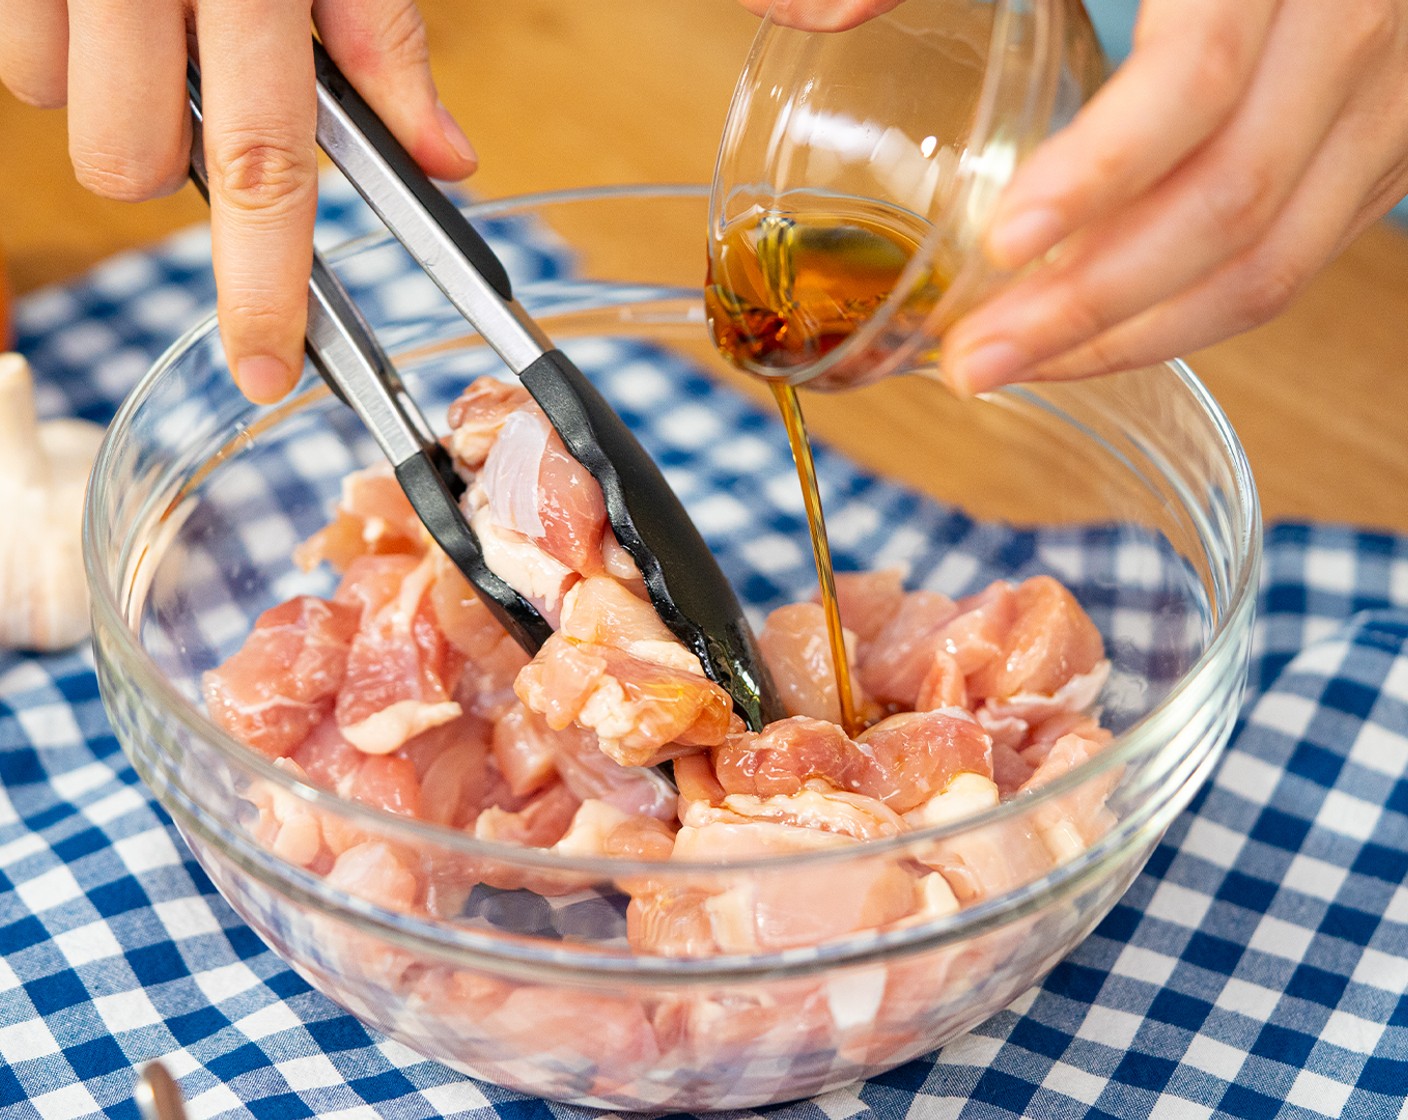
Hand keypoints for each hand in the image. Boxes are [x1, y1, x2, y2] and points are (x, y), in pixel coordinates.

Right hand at [0, 0, 476, 402]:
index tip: (264, 369)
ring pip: (56, 114)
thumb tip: (447, 158)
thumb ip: (381, 39)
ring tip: (145, 13)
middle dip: (167, 162)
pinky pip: (11, 57)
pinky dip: (55, 44)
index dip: (263, 284)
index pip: (263, 161)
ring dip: (105, 94)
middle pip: (127, 164)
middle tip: (199, 87)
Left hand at [735, 0, 1407, 393]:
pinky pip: (1298, 260)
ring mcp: (1384, 98)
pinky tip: (1100, 331)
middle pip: (1232, 207)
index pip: (1193, 81)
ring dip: (1135, 339)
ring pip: (1274, 264)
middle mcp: (1350, 28)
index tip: (997, 247)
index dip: (1097, 175)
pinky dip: (1192, 315)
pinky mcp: (1386, 145)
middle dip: (1089, 310)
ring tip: (1020, 367)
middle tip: (974, 362)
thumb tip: (793, 7)